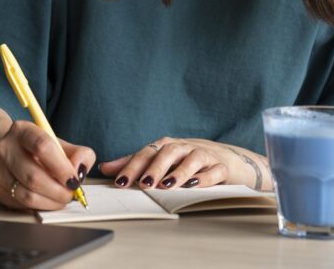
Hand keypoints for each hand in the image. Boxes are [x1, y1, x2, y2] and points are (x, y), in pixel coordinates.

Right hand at [0, 120, 95, 210]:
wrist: (15, 152)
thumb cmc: (41, 149)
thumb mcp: (62, 145)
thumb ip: (80, 154)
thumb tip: (80, 171)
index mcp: (23, 130)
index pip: (42, 147)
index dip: (61, 167)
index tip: (74, 180)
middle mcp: (5, 148)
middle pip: (33, 175)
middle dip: (58, 190)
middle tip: (71, 194)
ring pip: (27, 194)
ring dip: (50, 202)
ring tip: (62, 198)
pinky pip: (22, 205)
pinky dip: (40, 206)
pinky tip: (48, 200)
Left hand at [99, 137, 270, 191]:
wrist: (228, 159)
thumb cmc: (187, 161)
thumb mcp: (161, 162)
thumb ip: (135, 164)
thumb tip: (105, 168)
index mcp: (166, 146)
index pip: (146, 153)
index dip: (132, 166)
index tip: (120, 183)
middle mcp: (184, 147)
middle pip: (168, 152)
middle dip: (155, 167)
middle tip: (144, 184)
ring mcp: (205, 155)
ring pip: (192, 158)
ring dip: (179, 172)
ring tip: (168, 186)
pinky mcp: (222, 166)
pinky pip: (215, 170)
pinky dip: (205, 177)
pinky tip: (196, 186)